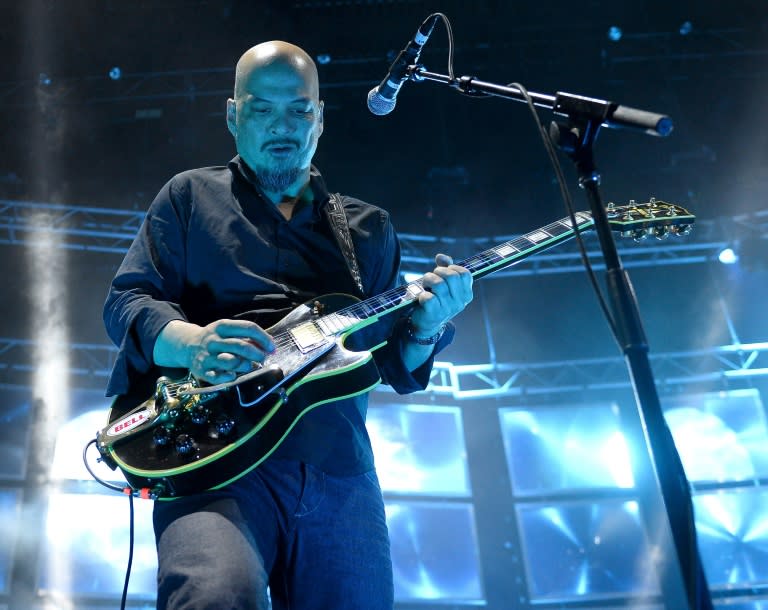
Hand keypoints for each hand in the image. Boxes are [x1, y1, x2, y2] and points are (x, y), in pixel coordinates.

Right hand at [154, 319, 274, 383]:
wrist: (187, 346)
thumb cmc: (216, 339)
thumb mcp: (227, 331)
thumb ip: (247, 336)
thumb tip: (269, 345)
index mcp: (222, 326)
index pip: (248, 328)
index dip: (263, 338)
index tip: (272, 347)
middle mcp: (214, 340)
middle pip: (241, 346)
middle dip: (257, 354)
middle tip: (263, 358)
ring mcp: (207, 356)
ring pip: (231, 361)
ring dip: (244, 365)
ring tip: (246, 365)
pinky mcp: (203, 371)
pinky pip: (220, 377)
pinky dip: (230, 377)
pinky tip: (233, 375)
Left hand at [409, 253, 472, 335]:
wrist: (427, 324)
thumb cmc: (437, 300)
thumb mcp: (445, 285)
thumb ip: (446, 268)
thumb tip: (441, 257)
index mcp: (466, 294)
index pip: (464, 273)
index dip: (451, 268)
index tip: (443, 272)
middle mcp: (460, 302)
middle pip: (451, 276)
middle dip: (437, 272)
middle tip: (431, 278)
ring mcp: (448, 308)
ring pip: (438, 284)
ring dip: (428, 280)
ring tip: (425, 286)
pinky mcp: (434, 313)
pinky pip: (428, 297)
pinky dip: (422, 294)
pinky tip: (422, 298)